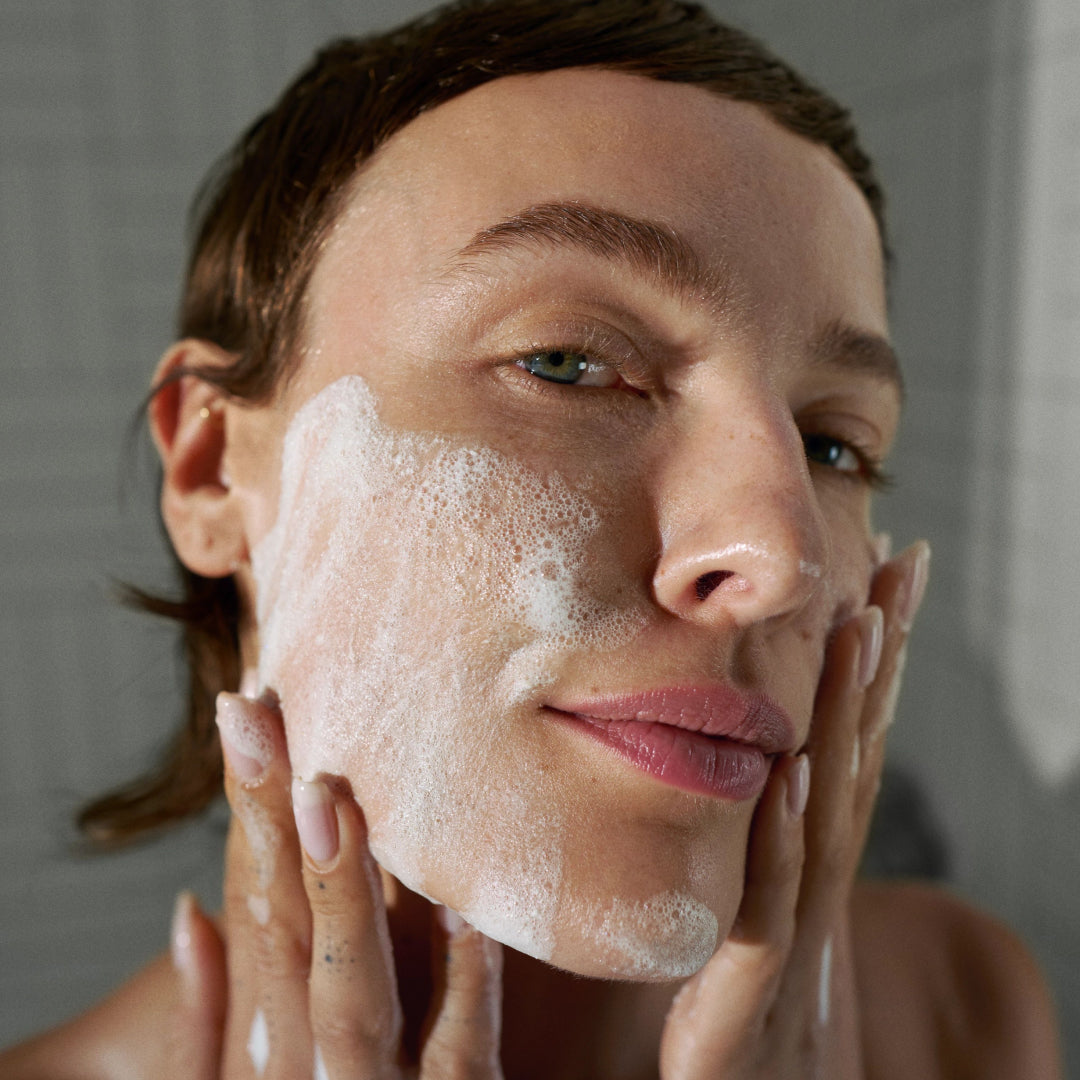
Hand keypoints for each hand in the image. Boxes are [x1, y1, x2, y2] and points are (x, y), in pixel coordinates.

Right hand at [168, 690, 503, 1078]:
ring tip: (331, 801)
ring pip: (353, 997)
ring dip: (342, 898)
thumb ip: (206, 1018)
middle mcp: (304, 1070)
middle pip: (284, 931)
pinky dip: (464, 991)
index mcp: (261, 1047)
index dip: (245, 805)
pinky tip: (468, 915)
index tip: (248, 709)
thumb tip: (189, 909)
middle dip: (268, 820)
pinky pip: (459, 1061)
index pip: (251, 903)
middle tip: (263, 716)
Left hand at [659, 540, 929, 1078]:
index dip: (879, 663)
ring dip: (848, 716)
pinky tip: (789, 770)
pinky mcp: (752, 979)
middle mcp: (819, 872)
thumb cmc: (750, 1009)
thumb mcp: (760, 906)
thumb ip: (763, 836)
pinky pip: (771, 896)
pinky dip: (783, 833)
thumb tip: (761, 759)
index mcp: (816, 851)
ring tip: (861, 627)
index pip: (855, 739)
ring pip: (828, 805)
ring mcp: (794, 922)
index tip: (890, 576)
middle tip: (903, 566)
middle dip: (884, 660)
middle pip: (859, 751)